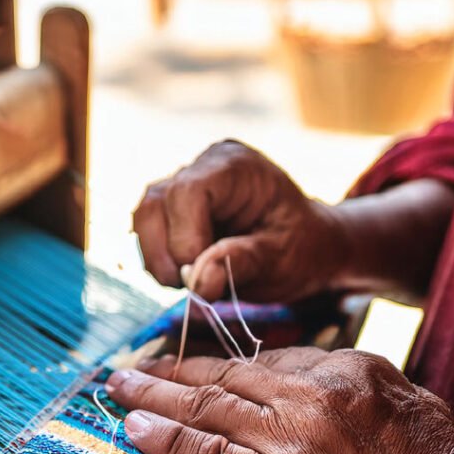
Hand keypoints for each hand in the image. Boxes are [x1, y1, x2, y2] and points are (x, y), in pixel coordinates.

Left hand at [105, 348, 453, 453]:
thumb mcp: (418, 415)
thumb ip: (366, 400)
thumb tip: (334, 400)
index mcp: (351, 372)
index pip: (266, 362)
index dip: (218, 364)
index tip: (187, 366)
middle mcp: (318, 394)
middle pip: (226, 375)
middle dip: (171, 370)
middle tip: (128, 369)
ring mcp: (298, 437)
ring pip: (207, 406)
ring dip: (153, 396)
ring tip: (115, 390)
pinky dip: (164, 439)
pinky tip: (132, 430)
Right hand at [132, 140, 347, 302]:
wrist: (308, 247)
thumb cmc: (302, 248)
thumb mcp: (284, 259)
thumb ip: (243, 264)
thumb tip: (200, 283)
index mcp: (236, 168)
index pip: (187, 191)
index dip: (184, 238)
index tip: (200, 276)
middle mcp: (205, 168)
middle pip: (155, 203)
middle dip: (166, 254)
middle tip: (193, 286)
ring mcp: (186, 186)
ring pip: (145, 218)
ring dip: (158, 260)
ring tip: (191, 282)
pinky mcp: (174, 210)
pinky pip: (148, 233)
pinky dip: (161, 260)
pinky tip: (189, 273)